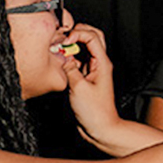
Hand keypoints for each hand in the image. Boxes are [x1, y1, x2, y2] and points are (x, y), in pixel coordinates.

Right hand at [63, 24, 120, 138]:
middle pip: (91, 36)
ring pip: (83, 48)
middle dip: (76, 33)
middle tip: (63, 39)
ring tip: (60, 50)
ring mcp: (92, 69)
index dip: (77, 33)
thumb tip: (62, 55)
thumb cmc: (96, 112)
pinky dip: (69, 58)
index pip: (92, 36)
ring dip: (71, 46)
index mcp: (102, 63)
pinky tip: (61, 62)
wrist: (101, 129)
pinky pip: (77, 61)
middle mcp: (99, 64)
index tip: (66, 41)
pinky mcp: (85, 77)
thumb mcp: (79, 88)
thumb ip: (69, 68)